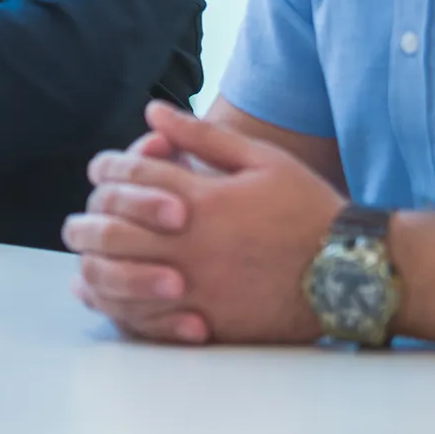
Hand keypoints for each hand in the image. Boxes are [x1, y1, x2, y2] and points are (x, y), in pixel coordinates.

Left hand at [63, 100, 343, 344]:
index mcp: (202, 197)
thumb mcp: (260, 158)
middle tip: (85, 215)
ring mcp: (196, 287)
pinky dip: (115, 306)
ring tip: (84, 254)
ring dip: (92, 262)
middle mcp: (191, 243)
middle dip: (90, 216)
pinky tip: (101, 296)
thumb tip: (153, 111)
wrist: (350, 272)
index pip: (130, 175)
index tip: (100, 170)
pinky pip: (143, 319)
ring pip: (118, 277)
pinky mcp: (205, 322)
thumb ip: (202, 135)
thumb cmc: (307, 208)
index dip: (108, 168)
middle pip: (112, 226)